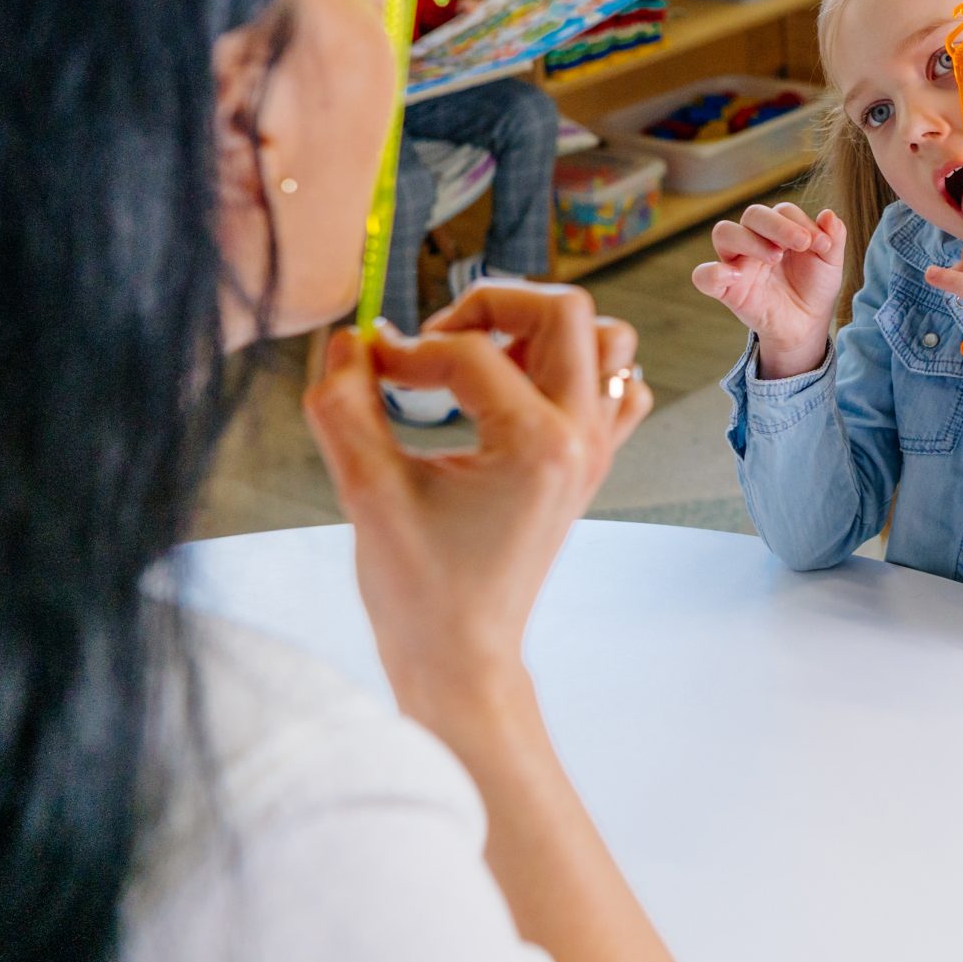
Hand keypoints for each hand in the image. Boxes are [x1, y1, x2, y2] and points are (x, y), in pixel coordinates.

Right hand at [302, 282, 651, 726]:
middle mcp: (581, 437)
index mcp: (535, 444)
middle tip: (437, 341)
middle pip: (563, 309)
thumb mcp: (367, 492)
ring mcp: (596, 450)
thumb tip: (345, 338)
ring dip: (541, 329)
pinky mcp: (592, 463)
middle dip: (490, 304)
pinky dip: (578, 371)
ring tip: (483, 360)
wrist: (463, 657)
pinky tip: (519, 392)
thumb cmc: (418, 589)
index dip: (405, 348)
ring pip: (605, 339)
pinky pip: (617, 388)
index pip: (469, 351)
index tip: (368, 368)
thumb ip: (344, 405)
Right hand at [690, 203, 845, 379]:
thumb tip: (829, 215)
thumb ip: (833, 238)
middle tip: (802, 243)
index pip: (782, 211)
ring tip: (775, 257)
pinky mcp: (726, 289)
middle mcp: (754, 240)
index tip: (823, 245)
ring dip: (750, 240)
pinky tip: (738, 276)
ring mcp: (737, 263)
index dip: (802, 222)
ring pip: (724, 233)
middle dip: (777, 225)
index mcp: (779, 230)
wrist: (806, 325)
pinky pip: (704, 276)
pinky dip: (714, 272)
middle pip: (752, 214)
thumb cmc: (814, 288)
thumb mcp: (830, 264)